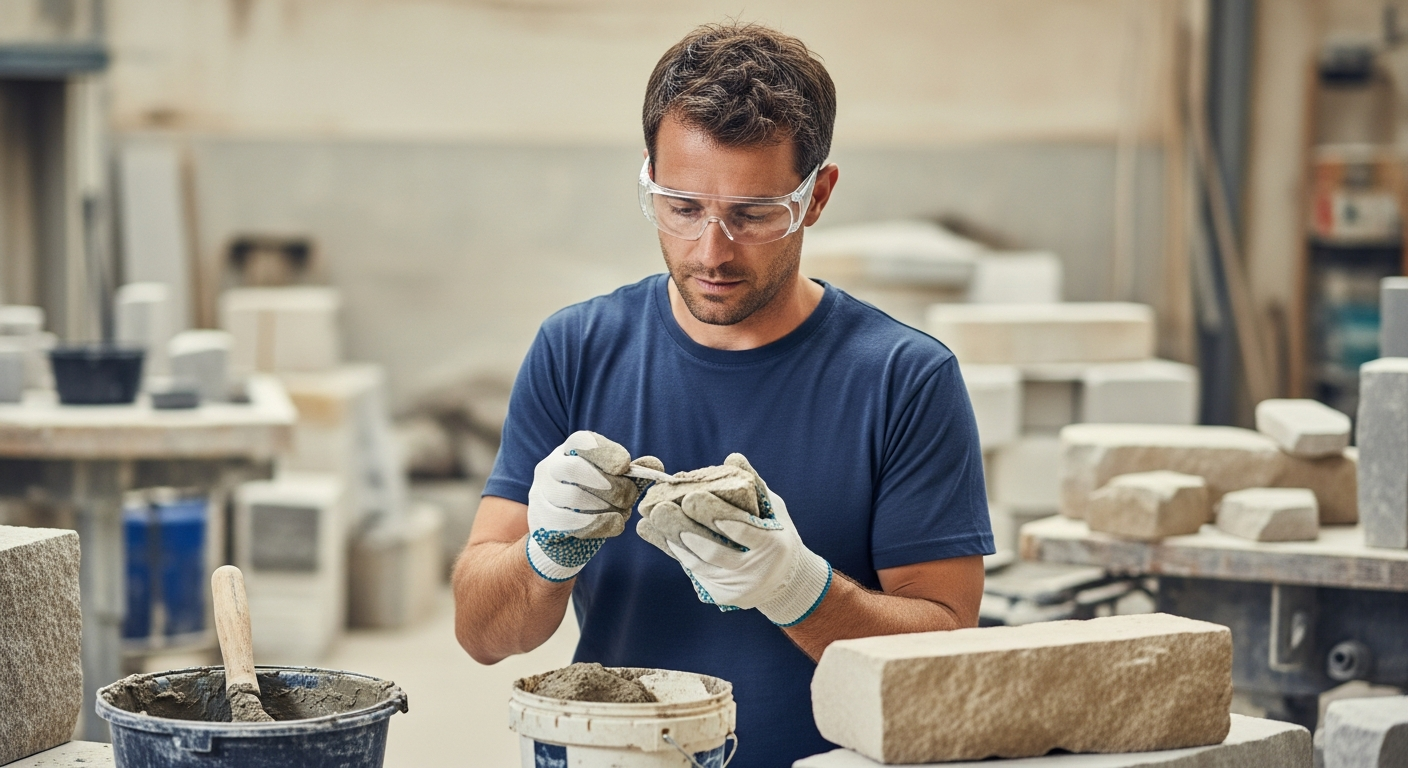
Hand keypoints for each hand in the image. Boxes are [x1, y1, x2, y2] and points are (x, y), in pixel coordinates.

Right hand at [526, 431, 662, 581]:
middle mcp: (550, 467)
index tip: (625, 465)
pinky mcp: (541, 520)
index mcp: (569, 451)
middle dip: (610, 484)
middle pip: (574, 468)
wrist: (562, 535)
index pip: (581, 440)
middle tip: (630, 497)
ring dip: (604, 507)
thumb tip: (656, 465)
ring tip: (622, 514)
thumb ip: (632, 474)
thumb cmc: (592, 501)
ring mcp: (541, 493)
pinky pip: (567, 521)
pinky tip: (613, 525)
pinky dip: (596, 524)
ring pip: (572, 496)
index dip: (605, 451)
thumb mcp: (612, 484)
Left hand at [637, 454, 831, 625]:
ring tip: (653, 519)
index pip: (743, 529)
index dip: (717, 513)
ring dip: (673, 540)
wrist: (783, 581)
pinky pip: (694, 572)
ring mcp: (736, 586)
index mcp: (774, 545)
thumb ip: (753, 485)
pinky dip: (676, 551)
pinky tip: (659, 535)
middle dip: (685, 527)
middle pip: (715, 550)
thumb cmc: (776, 535)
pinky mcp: (721, 594)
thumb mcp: (773, 509)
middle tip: (662, 508)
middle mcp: (755, 570)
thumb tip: (732, 458)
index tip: (691, 495)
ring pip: (700, 563)